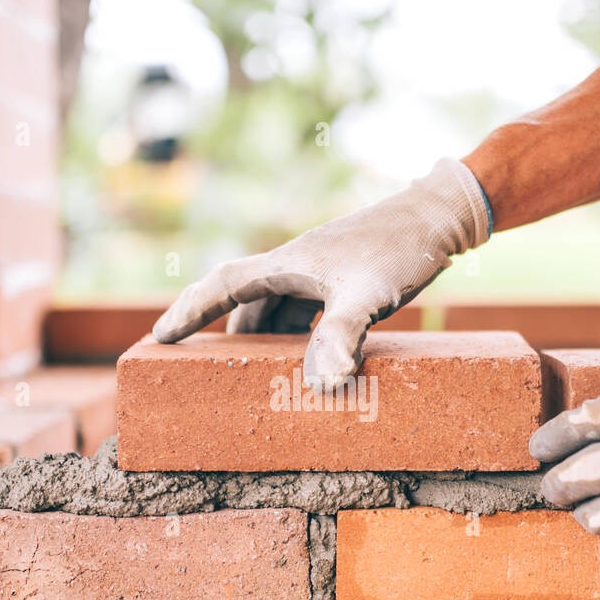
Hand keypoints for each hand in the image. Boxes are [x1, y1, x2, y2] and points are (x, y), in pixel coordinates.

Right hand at [152, 158, 489, 389]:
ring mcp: (318, 270)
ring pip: (273, 306)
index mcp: (288, 264)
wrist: (440, 216)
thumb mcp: (370, 295)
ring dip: (259, 336)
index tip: (159, 337)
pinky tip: (305, 356)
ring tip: (250, 373)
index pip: (222, 285)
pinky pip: (301, 308)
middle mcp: (295, 264)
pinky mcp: (341, 276)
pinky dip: (293, 333)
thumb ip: (342, 335)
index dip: (189, 311)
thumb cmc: (401, 250)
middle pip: (243, 299)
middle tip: (198, 368)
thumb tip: (324, 382)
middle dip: (219, 332)